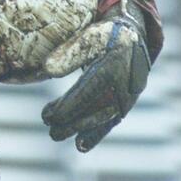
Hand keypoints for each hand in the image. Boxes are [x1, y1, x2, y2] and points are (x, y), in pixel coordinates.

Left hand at [40, 0, 150, 151]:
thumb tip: (47, 70)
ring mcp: (127, 96)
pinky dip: (96, 134)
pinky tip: (80, 145)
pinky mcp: (125, 104)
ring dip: (79, 128)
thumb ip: (69, 52)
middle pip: (95, 107)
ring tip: (55, 134)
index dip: (69, 105)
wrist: (133, 38)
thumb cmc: (106, 35)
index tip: (48, 115)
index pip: (89, 89)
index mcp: (115, 62)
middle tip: (48, 125)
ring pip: (101, 117)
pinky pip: (110, 121)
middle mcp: (124, 83)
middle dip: (71, 119)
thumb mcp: (89, 36)